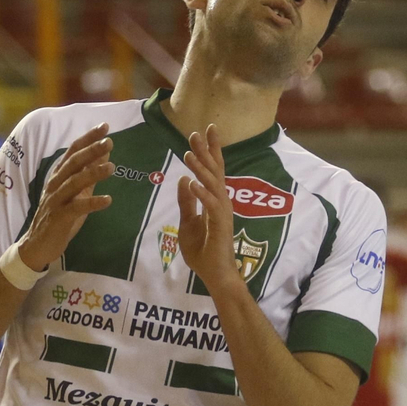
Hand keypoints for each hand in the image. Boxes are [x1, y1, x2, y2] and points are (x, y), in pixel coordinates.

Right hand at [15, 124, 113, 271]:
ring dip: (93, 174)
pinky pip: (77, 208)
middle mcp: (55, 184)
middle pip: (73, 163)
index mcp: (59, 175)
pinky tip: (108, 200)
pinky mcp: (60, 218)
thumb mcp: (77, 192)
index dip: (88, 138)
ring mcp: (56, 200)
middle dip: (91, 151)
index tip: (104, 126)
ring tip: (112, 168)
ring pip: (74, 183)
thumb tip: (104, 153)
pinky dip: (92, 203)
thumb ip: (89, 174)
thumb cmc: (60, 216)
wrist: (37, 244)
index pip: (73, 151)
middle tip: (109, 141)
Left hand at [177, 125, 240, 292]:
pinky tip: (191, 183)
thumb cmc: (203, 251)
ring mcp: (223, 213)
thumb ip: (186, 202)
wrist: (214, 274)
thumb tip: (183, 180)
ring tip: (188, 154)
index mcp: (214, 200)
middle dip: (206, 151)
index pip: (213, 170)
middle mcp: (222, 202)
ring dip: (200, 169)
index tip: (205, 131)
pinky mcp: (221, 226)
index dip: (210, 150)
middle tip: (197, 132)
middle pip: (215, 171)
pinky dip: (201, 194)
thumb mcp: (187, 223)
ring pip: (212, 185)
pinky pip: (210, 206)